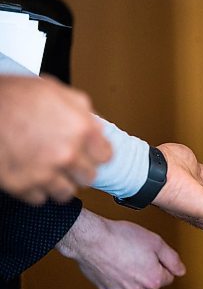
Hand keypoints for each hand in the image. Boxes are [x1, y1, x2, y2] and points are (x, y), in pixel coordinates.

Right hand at [0, 76, 111, 203]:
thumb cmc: (10, 96)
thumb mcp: (55, 90)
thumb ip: (81, 109)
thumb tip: (95, 124)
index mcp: (80, 129)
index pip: (106, 156)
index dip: (96, 154)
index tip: (90, 154)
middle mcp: (67, 154)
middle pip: (88, 177)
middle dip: (78, 169)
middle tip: (66, 161)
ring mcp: (45, 173)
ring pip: (66, 192)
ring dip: (59, 183)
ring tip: (48, 170)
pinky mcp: (22, 186)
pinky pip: (39, 198)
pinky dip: (35, 189)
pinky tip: (29, 174)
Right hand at [56, 208, 184, 288]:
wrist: (93, 239)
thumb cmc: (121, 237)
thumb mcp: (156, 242)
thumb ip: (172, 258)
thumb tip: (181, 270)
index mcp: (153, 280)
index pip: (169, 276)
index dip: (163, 262)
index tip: (153, 252)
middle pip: (152, 281)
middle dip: (149, 267)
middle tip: (139, 250)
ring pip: (135, 283)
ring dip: (134, 271)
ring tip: (126, 253)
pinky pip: (119, 282)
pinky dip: (119, 274)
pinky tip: (115, 260)